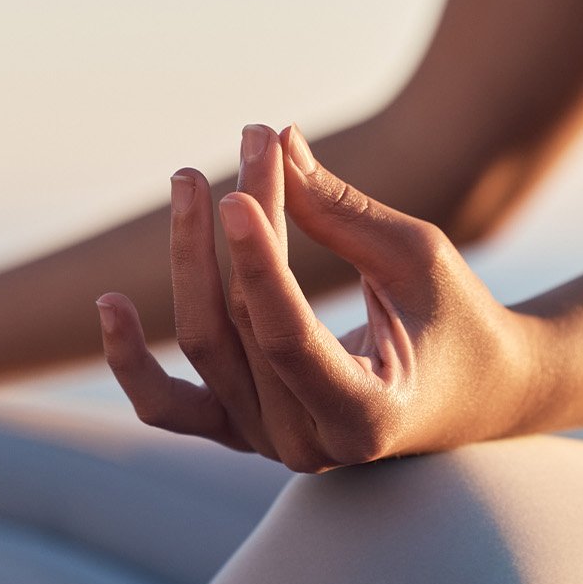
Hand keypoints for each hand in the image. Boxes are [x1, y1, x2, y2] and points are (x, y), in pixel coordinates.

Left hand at [98, 125, 544, 471]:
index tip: (237, 186)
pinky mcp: (237, 429)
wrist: (472, 391)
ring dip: (190, 254)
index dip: (257, 262)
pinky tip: (109, 303)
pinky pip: (166, 403)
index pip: (287, 340)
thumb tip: (274, 142)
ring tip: (190, 178)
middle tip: (251, 137)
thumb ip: (340, 212)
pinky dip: (130, 359)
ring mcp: (265, 444)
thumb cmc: (455, 318)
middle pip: (242, 323)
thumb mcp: (416, 258)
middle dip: (243, 223)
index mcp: (366, 416)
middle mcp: (308, 446)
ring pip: (204, 343)